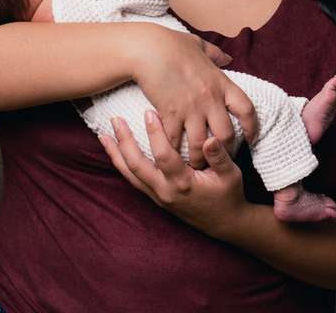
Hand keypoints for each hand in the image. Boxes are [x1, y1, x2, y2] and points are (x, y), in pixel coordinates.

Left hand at [99, 111, 249, 236]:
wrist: (225, 223)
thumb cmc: (229, 195)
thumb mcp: (231, 175)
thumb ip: (220, 157)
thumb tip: (210, 139)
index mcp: (184, 183)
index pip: (163, 155)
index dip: (154, 133)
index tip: (148, 112)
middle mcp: (166, 191)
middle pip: (137, 165)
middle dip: (124, 141)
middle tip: (115, 119)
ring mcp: (158, 196)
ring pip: (130, 175)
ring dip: (116, 154)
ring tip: (103, 136)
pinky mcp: (156, 198)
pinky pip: (134, 181)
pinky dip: (122, 166)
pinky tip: (115, 153)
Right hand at [133, 28, 257, 167]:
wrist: (147, 48)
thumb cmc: (172, 44)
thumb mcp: (200, 45)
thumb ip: (216, 54)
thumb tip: (228, 58)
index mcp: (221, 82)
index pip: (246, 109)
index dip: (252, 127)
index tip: (250, 139)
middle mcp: (210, 98)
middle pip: (225, 134)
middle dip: (224, 151)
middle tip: (219, 158)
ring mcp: (191, 108)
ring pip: (201, 145)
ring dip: (200, 158)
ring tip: (197, 165)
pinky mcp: (170, 114)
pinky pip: (176, 141)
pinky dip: (175, 152)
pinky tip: (174, 157)